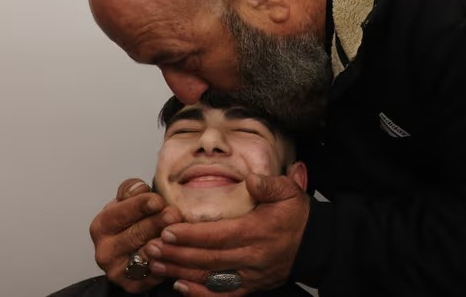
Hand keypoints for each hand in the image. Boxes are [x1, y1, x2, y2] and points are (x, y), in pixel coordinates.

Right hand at [90, 178, 182, 293]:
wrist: (133, 250)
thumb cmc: (133, 221)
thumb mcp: (128, 201)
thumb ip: (131, 190)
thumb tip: (140, 187)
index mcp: (102, 224)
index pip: (122, 212)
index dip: (142, 204)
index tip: (159, 200)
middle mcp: (105, 250)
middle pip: (135, 233)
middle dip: (158, 222)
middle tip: (175, 214)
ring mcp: (117, 270)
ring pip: (145, 255)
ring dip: (164, 242)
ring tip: (178, 232)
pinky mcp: (131, 285)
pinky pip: (152, 274)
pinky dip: (167, 263)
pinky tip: (178, 252)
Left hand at [143, 173, 309, 295]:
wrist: (315, 244)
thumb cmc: (297, 216)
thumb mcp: (288, 191)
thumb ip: (269, 184)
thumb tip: (250, 180)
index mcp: (258, 231)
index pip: (218, 235)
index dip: (191, 235)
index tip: (168, 231)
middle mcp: (252, 256)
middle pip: (207, 258)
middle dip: (176, 254)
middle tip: (150, 248)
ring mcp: (250, 274)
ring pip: (209, 276)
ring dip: (180, 271)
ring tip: (156, 264)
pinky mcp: (251, 286)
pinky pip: (222, 294)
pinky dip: (199, 293)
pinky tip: (180, 287)